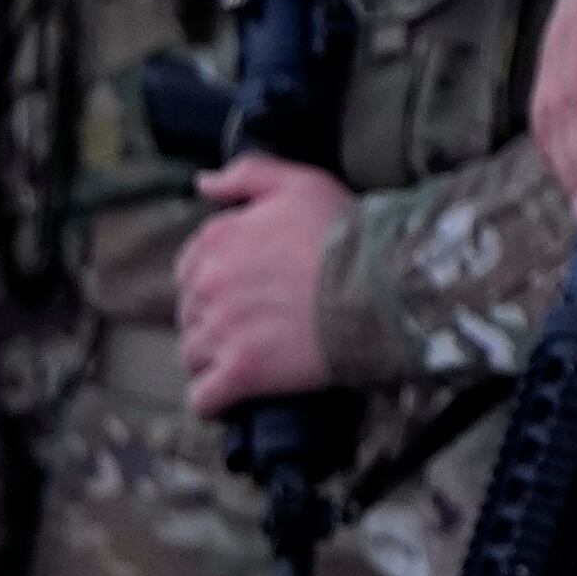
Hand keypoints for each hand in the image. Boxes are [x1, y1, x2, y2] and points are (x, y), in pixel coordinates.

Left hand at [176, 152, 351, 412]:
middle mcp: (210, 286)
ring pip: (194, 355)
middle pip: (191, 314)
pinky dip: (216, 401)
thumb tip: (203, 183)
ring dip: (216, 360)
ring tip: (254, 360)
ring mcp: (223, 331)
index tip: (247, 292)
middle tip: (258, 327)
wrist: (386, 284)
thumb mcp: (301, 183)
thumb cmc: (349, 233)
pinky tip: (235, 397)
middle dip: (216, 322)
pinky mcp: (242, 372)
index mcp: (217, 241)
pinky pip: (204, 398)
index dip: (217, 283)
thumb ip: (248, 174)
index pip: (190, 270)